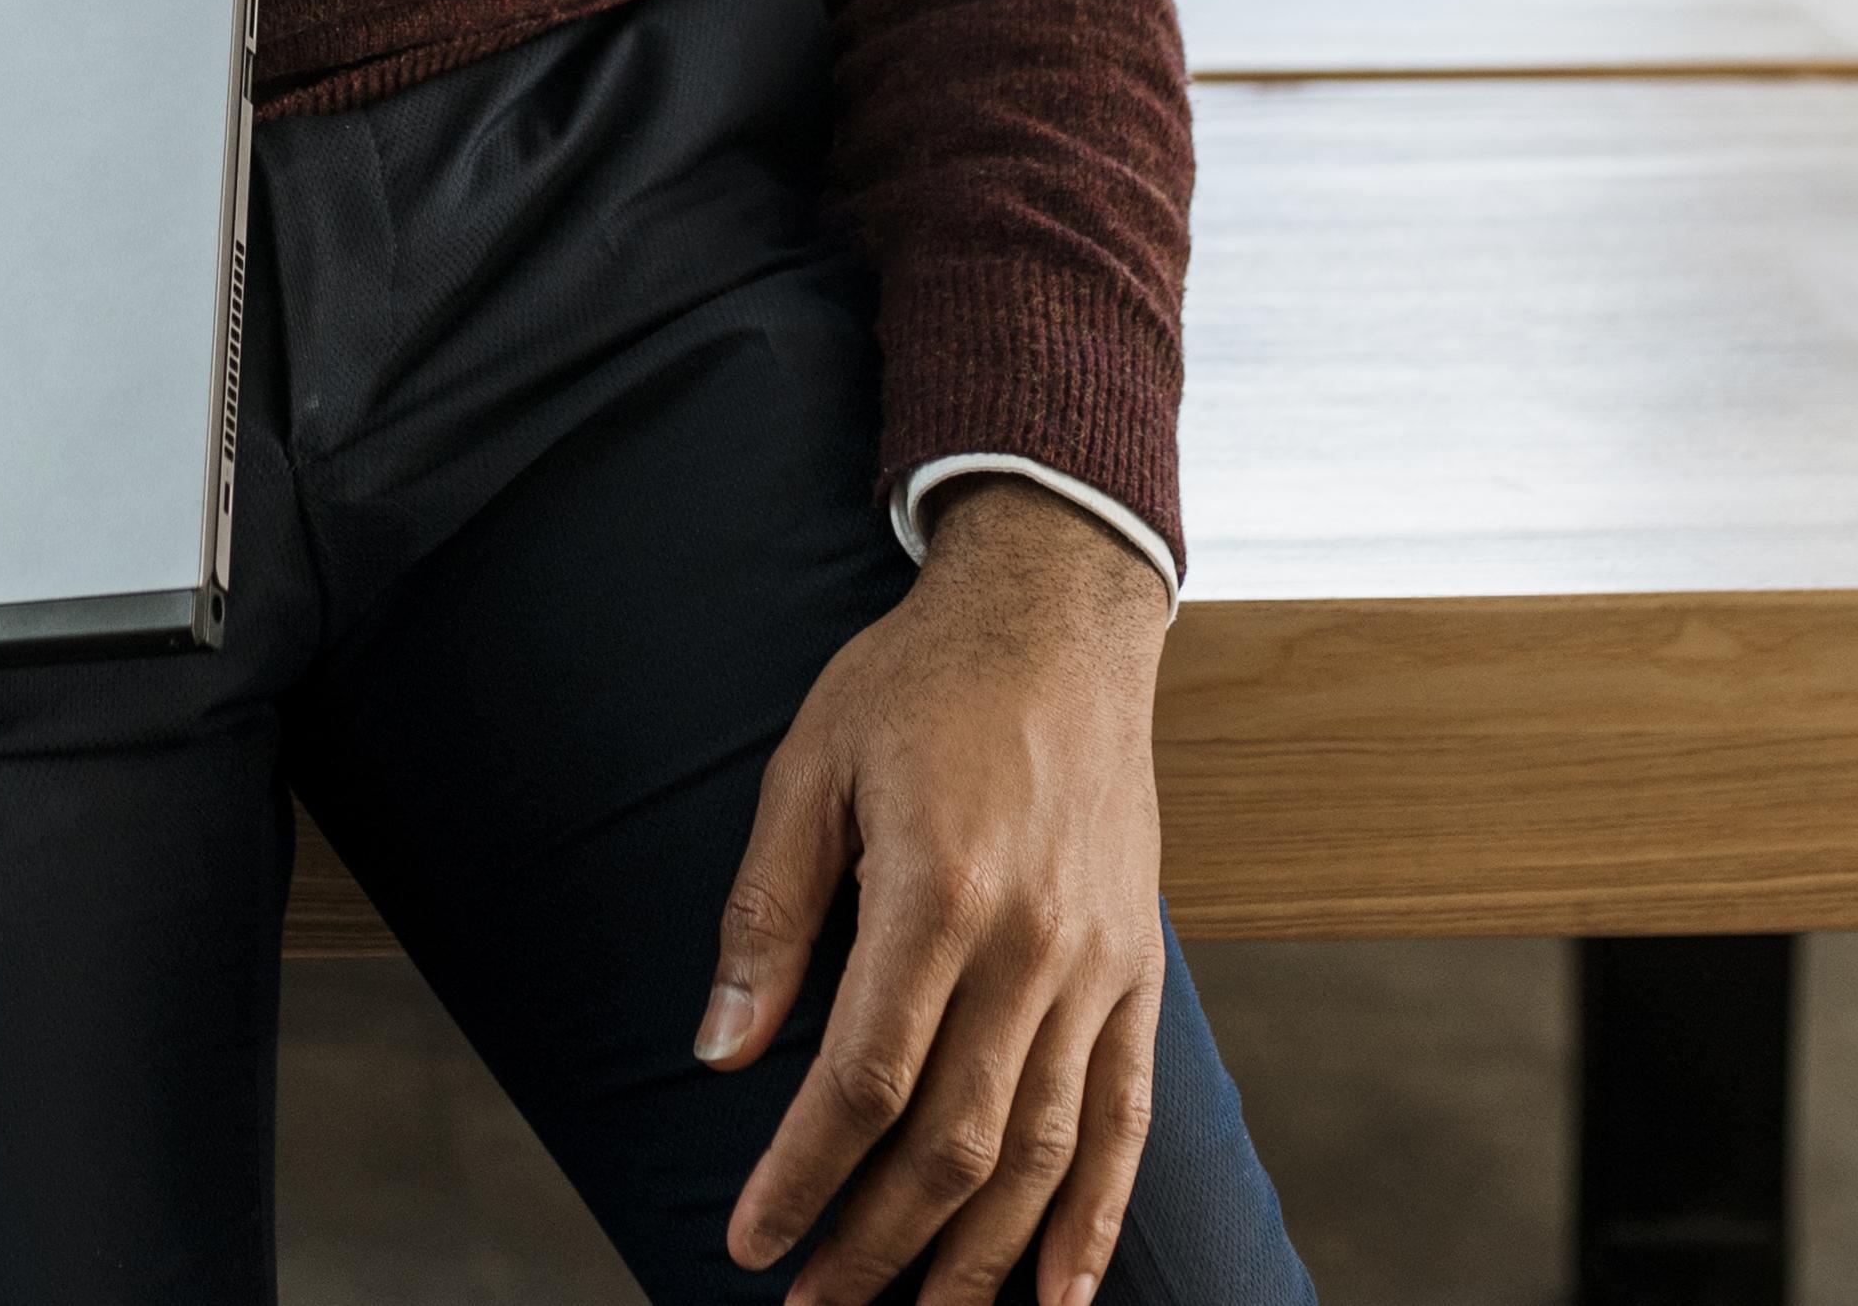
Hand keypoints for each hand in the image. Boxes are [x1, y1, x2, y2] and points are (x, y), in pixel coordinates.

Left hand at [695, 480, 1171, 1303]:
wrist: (1057, 619)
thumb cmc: (916, 684)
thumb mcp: (809, 766)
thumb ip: (768, 913)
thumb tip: (718, 1050)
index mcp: (938, 891)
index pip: (863, 1079)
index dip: (803, 1175)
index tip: (749, 1241)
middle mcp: (1030, 946)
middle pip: (953, 1141)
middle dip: (876, 1243)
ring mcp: (1097, 966)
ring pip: (1041, 1153)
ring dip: (976, 1258)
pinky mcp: (1139, 970)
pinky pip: (1124, 1119)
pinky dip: (1096, 1217)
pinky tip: (1060, 1295)